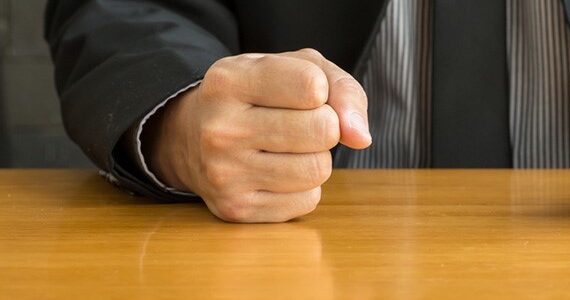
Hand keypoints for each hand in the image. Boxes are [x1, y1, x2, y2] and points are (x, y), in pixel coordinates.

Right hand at [144, 49, 370, 222]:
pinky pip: (307, 201)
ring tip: (286, 148)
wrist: (189, 136)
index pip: (312, 86)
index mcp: (229, 81)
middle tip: (299, 124)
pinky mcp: (235, 209)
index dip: (321, 91)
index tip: (301, 93)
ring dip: (316, 158)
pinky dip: (304, 187)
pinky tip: (276, 172)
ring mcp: (224, 173)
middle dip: (326, 127)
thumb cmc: (257, 96)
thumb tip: (360, 137)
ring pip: (318, 169)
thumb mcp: (294, 68)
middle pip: (324, 131)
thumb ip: (341, 89)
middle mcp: (221, 128)